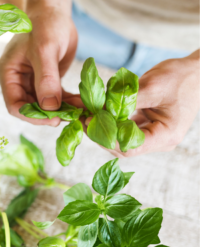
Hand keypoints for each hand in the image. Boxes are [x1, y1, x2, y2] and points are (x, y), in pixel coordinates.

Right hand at [0, 0, 78, 126]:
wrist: (54, 14)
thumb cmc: (44, 24)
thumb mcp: (44, 49)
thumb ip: (46, 78)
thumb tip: (50, 107)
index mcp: (8, 74)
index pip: (15, 105)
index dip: (33, 116)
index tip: (54, 119)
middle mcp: (18, 82)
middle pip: (31, 109)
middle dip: (51, 115)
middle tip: (71, 116)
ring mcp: (32, 83)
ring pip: (45, 106)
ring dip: (63, 110)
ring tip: (80, 110)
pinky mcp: (46, 83)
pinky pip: (56, 98)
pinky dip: (68, 103)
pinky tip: (81, 103)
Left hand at [85, 50, 199, 156]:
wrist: (196, 72)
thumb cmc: (181, 77)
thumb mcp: (153, 85)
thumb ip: (126, 99)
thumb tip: (98, 108)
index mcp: (165, 136)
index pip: (130, 148)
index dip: (107, 138)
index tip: (91, 122)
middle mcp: (157, 141)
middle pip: (122, 147)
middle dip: (101, 135)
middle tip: (84, 119)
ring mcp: (151, 135)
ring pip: (120, 140)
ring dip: (103, 129)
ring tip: (88, 116)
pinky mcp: (145, 127)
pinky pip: (123, 129)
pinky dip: (110, 122)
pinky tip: (98, 113)